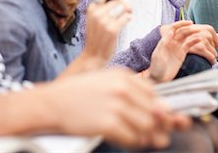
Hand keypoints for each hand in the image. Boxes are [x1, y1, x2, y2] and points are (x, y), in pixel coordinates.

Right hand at [46, 69, 190, 148]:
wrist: (51, 103)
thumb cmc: (77, 94)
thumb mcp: (105, 83)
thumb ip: (133, 93)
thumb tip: (166, 112)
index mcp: (122, 75)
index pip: (155, 94)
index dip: (155, 109)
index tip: (151, 117)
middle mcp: (122, 88)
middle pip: (156, 112)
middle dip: (153, 126)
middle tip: (143, 131)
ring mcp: (116, 106)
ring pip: (148, 127)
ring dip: (143, 136)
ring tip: (128, 134)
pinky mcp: (108, 124)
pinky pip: (133, 139)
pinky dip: (131, 143)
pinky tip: (119, 137)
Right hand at [82, 0, 131, 63]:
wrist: (94, 55)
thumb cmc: (97, 37)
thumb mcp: (94, 20)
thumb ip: (102, 8)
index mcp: (91, 8)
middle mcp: (97, 13)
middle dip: (126, 3)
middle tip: (128, 9)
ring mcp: (104, 22)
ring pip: (124, 7)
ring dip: (128, 10)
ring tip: (128, 15)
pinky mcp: (113, 30)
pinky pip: (126, 17)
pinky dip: (129, 18)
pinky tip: (127, 21)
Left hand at [147, 21, 216, 81]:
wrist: (159, 77)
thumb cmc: (156, 67)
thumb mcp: (159, 54)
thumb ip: (164, 43)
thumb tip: (170, 31)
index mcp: (164, 41)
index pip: (173, 29)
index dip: (180, 24)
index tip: (189, 22)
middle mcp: (170, 42)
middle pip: (181, 32)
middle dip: (188, 28)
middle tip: (197, 28)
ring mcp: (176, 47)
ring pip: (185, 38)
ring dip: (192, 34)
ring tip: (200, 33)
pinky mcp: (181, 54)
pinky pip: (188, 45)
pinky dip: (194, 42)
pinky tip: (199, 40)